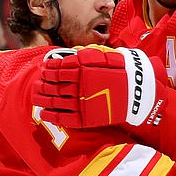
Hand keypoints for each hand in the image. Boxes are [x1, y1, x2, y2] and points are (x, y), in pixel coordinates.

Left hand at [33, 46, 165, 128]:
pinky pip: (65, 118)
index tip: (43, 69)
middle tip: (36, 85)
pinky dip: (52, 116)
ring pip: (56, 101)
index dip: (49, 69)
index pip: (59, 69)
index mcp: (84, 69)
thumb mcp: (105, 57)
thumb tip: (66, 57)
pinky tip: (44, 113)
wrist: (140, 92)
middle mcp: (80, 85)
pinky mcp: (87, 118)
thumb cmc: (123, 72)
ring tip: (36, 97)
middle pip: (54, 85)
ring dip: (43, 99)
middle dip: (43, 85)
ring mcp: (83, 103)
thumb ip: (85, 57)